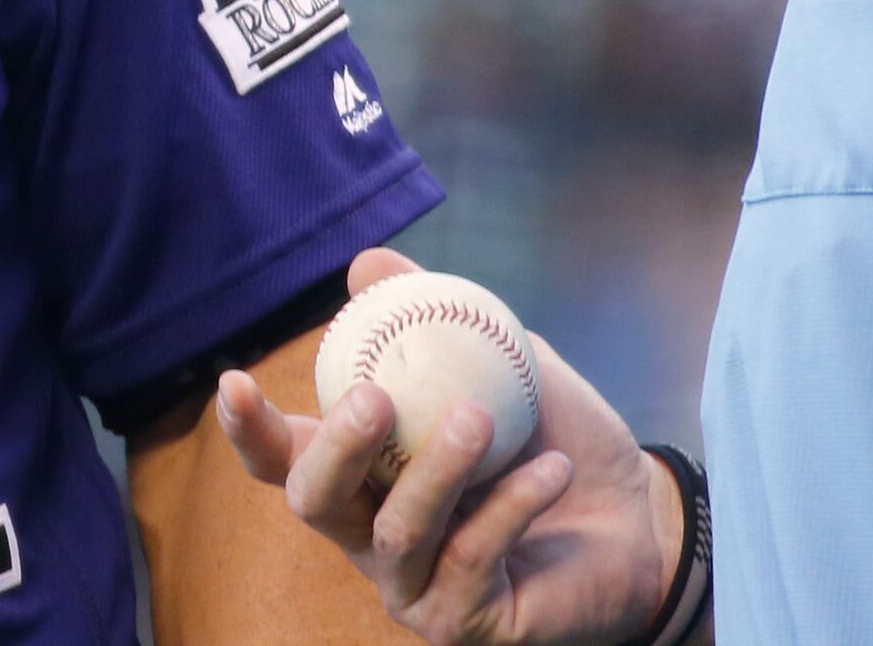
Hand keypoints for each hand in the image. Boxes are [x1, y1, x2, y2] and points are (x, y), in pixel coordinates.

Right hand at [215, 250, 678, 645]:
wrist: (639, 517)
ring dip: (436, 470)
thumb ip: (435, 319)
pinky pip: (474, 559)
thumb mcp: (500, 364)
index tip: (233, 381)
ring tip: (480, 419)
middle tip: (373, 399)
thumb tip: (369, 263)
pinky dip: (512, 504)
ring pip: (398, 532)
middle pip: (315, 502)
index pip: (284, 458)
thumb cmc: (552, 439)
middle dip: (334, 448)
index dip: (248, 429)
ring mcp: (415, 585)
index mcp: (363, 474)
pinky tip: (552, 468)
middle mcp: (371, 534)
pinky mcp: (465, 623)